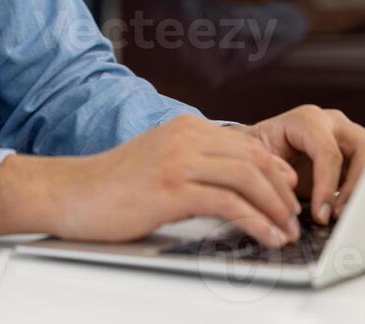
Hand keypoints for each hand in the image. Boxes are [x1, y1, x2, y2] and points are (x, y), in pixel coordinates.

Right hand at [0, 115, 302, 246]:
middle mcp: (185, 137)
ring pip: (246, 176)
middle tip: (294, 215)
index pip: (246, 143)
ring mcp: (177, 160)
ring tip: (286, 230)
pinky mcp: (170, 189)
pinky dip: (255, 221)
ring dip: (274, 207)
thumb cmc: (110, 186)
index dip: (274, 168)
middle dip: (281, 189)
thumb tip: (228, 185)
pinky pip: (227, 202)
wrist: (70, 193)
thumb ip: (192, 164)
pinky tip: (265, 235)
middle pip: (253, 157)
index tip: (288, 192)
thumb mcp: (158, 163)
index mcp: (184, 128)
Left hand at [245, 105, 364, 225]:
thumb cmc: (261, 148)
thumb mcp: (254, 154)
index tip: (321, 213)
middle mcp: (333, 123)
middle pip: (363, 148)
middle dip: (354, 186)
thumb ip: (269, 166)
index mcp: (308, 119)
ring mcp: (349, 134)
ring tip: (348, 211)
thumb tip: (288, 182)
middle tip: (337, 214)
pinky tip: (358, 204)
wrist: (266, 144)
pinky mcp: (359, 151)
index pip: (329, 152)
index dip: (327, 186)